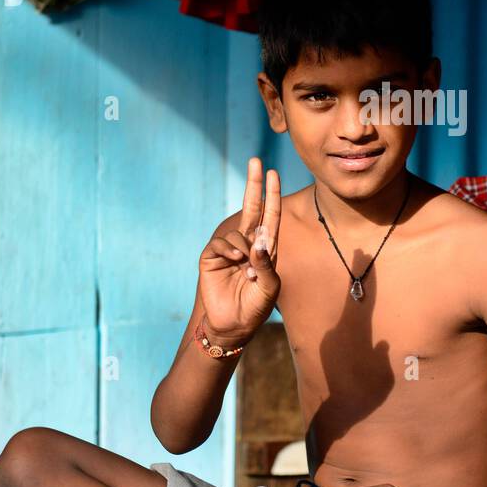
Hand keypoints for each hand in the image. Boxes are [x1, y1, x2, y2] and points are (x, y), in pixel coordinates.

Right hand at [199, 158, 280, 343]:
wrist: (232, 325)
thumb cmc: (255, 308)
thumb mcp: (270, 288)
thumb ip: (267, 265)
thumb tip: (259, 241)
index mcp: (266, 249)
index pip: (271, 216)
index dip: (272, 195)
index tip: (273, 173)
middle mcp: (248, 244)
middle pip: (252, 208)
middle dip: (254, 185)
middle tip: (256, 160)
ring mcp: (229, 249)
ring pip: (238, 231)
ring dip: (244, 247)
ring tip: (245, 269)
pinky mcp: (212, 257)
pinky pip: (221, 243)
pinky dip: (229, 250)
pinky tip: (234, 263)